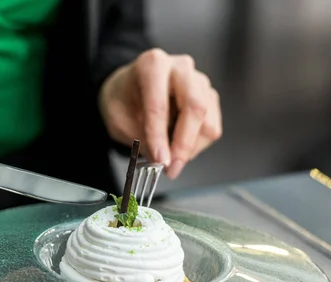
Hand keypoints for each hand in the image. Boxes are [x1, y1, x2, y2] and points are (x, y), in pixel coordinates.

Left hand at [99, 49, 221, 178]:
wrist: (128, 89)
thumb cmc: (122, 99)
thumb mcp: (119, 120)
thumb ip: (141, 138)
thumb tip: (162, 159)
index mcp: (152, 65)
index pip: (159, 105)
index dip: (160, 136)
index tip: (160, 160)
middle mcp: (180, 68)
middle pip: (195, 106)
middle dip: (184, 143)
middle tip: (172, 167)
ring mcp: (199, 81)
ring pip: (207, 121)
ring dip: (190, 146)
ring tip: (169, 155)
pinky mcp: (209, 97)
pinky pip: (211, 128)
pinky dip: (196, 144)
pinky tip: (177, 143)